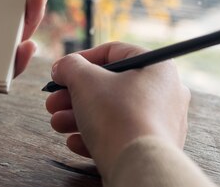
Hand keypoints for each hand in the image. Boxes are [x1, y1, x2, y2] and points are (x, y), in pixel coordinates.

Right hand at [45, 42, 190, 179]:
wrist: (139, 167)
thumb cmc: (118, 117)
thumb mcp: (85, 81)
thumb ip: (70, 67)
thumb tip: (62, 67)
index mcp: (157, 67)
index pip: (115, 53)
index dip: (82, 59)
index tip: (62, 70)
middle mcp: (165, 93)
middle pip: (111, 86)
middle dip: (75, 94)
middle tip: (54, 101)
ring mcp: (162, 123)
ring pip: (113, 113)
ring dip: (79, 117)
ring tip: (57, 123)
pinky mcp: (153, 148)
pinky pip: (121, 136)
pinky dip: (96, 136)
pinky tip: (74, 142)